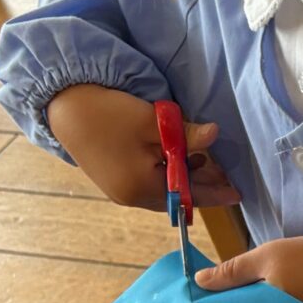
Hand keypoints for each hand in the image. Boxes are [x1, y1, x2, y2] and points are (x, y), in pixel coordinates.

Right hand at [46, 84, 238, 210]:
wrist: (64, 106)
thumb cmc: (110, 114)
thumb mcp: (153, 122)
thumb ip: (186, 135)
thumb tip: (216, 134)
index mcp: (141, 188)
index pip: (189, 196)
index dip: (215, 194)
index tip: (238, 193)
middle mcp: (131, 196)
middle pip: (177, 196)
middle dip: (202, 185)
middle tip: (226, 174)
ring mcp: (120, 190)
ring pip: (164, 189)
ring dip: (186, 177)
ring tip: (206, 162)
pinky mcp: (114, 179)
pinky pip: (149, 182)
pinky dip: (168, 173)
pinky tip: (179, 157)